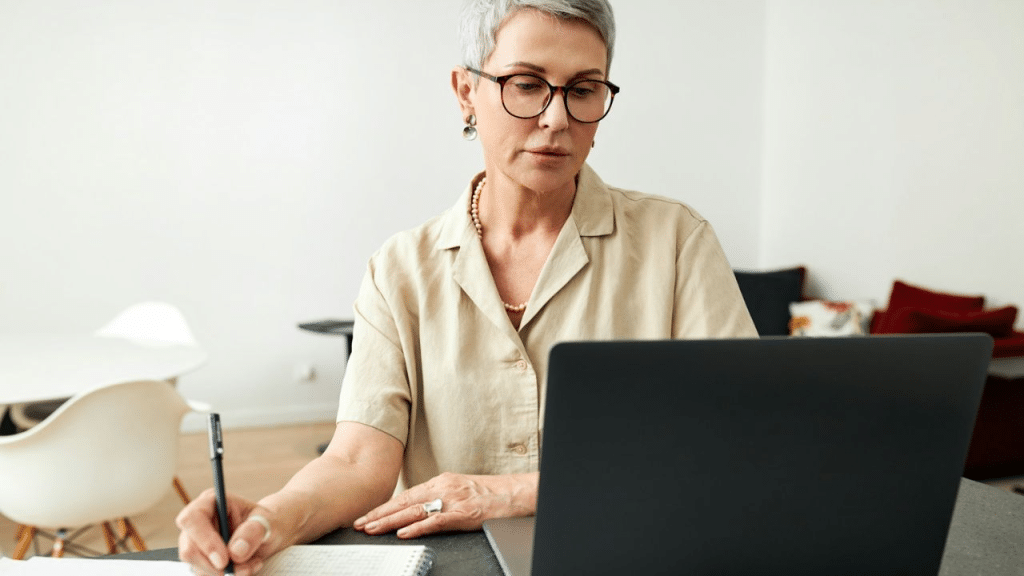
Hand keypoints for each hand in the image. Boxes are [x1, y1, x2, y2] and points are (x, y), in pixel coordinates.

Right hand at [176, 488, 279, 575]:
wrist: (269, 533)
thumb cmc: (266, 521)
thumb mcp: (267, 521)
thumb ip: (253, 531)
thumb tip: (235, 551)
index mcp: (211, 502)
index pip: (192, 519)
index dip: (204, 540)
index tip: (223, 560)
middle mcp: (199, 522)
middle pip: (188, 548)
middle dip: (212, 565)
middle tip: (237, 570)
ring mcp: (197, 542)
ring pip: (195, 565)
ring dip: (224, 572)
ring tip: (251, 564)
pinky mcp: (202, 559)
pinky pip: (205, 574)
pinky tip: (246, 568)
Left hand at [352, 471, 537, 538]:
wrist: (516, 493)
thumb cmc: (491, 494)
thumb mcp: (460, 489)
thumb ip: (440, 496)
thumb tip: (419, 509)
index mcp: (442, 481)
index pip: (406, 495)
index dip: (385, 506)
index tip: (367, 515)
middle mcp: (443, 487)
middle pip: (404, 502)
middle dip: (379, 514)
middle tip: (359, 523)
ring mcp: (453, 500)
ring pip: (414, 511)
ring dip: (389, 521)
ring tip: (371, 529)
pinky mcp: (463, 514)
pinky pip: (435, 521)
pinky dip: (417, 528)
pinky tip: (402, 533)